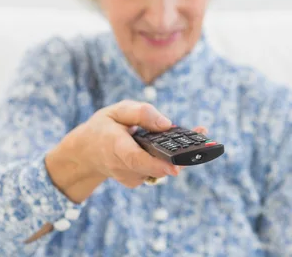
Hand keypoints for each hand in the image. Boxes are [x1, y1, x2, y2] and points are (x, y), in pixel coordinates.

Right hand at [45, 100, 204, 202]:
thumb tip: (166, 124)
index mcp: (115, 146)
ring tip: (199, 135)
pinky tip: (179, 145)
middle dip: (181, 156)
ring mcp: (131, 177)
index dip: (157, 165)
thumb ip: (140, 113)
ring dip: (179, 154)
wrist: (86, 153)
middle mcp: (123, 167)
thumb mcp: (117, 110)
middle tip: (204, 142)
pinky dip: (170, 157)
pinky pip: (159, 169)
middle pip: (156, 167)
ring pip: (161, 168)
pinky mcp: (138, 180)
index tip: (176, 168)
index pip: (136, 160)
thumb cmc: (104, 127)